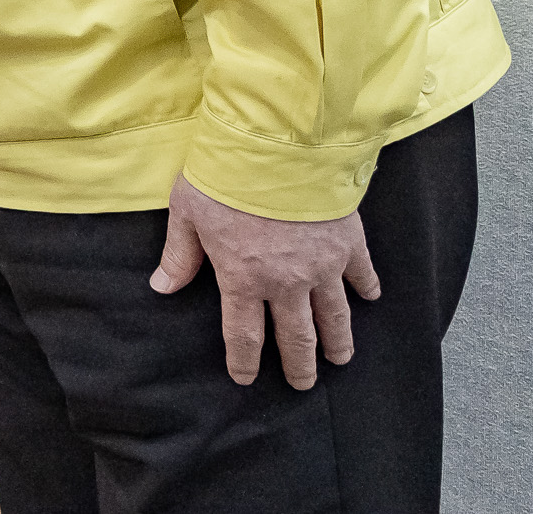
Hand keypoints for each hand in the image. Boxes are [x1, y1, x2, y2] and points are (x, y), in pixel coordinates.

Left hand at [149, 173, 380, 389]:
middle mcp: (286, 283)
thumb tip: (162, 288)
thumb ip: (179, 255)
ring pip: (334, 318)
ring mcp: (322, 267)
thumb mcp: (187, 213)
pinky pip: (362, 275)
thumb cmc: (224, 177)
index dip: (244, 361)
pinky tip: (370, 299)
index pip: (244, 334)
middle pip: (296, 338)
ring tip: (339, 359)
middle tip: (302, 384)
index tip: (245, 378)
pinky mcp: (348, 244)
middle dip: (299, 366)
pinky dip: (367, 289)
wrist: (276, 148)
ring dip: (338, 342)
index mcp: (242, 279)